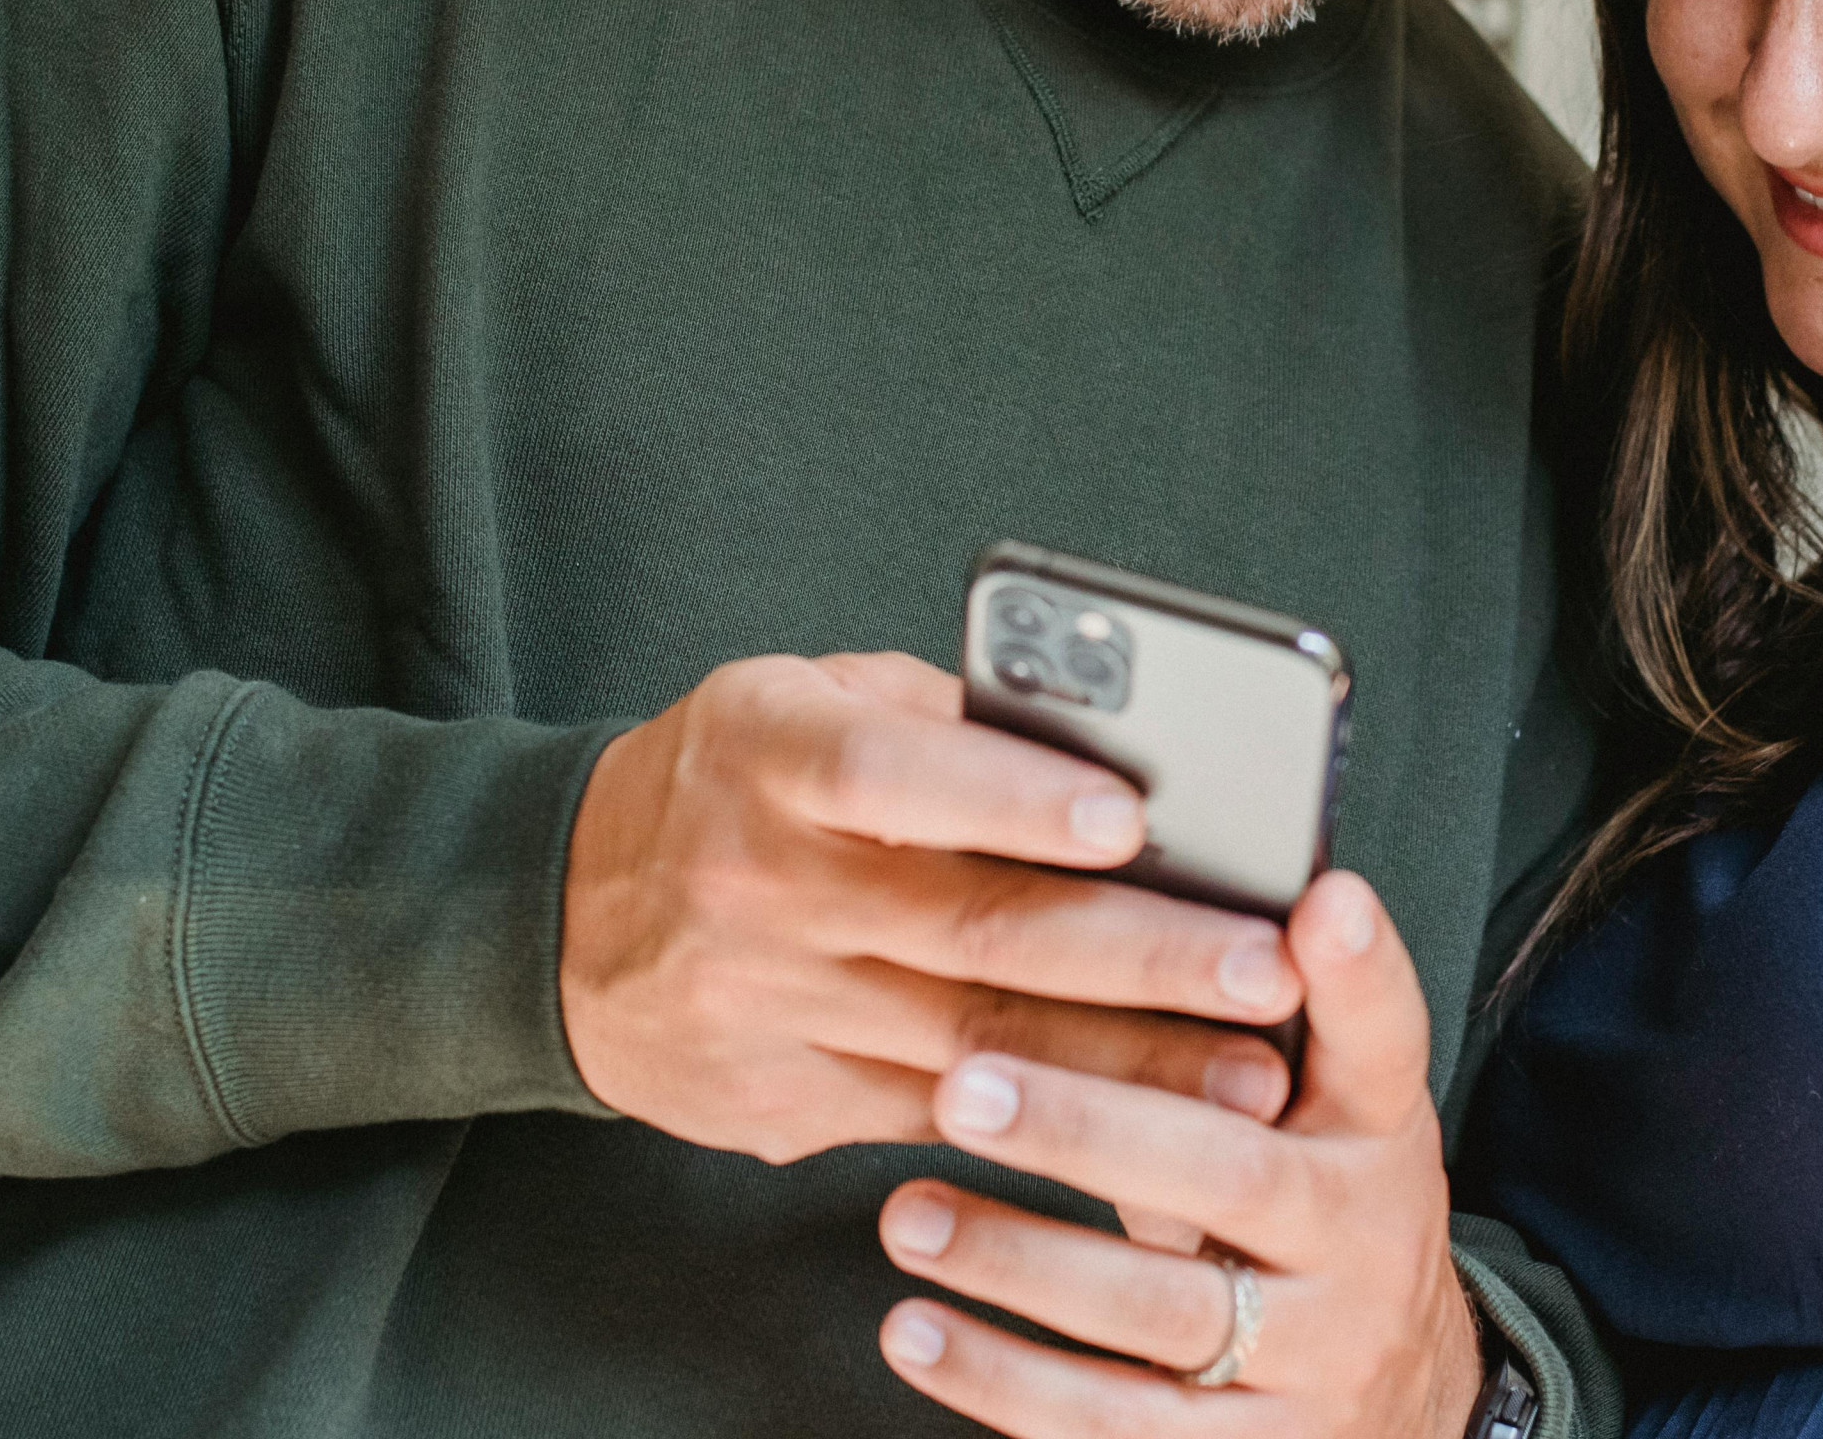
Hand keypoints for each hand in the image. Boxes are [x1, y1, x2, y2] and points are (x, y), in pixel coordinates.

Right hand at [557, 651, 1303, 1160]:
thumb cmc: (732, 780)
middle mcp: (760, 885)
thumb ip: (941, 715)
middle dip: (1133, 954)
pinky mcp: (782, 1103)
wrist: (561, 919)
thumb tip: (1113, 736)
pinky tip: (1154, 1126)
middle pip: (967, 926)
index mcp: (767, 755)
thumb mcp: (801, 697)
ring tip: (1250, 1065)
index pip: (893, 773)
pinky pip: (938, 1116)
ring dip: (1124, 1061)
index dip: (1012, 796)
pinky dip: (1053, 1120)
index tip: (1135, 816)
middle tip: (1261, 966)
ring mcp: (768, 1007)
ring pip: (972, 1043)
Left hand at [873, 869, 1484, 1438]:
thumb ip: (1308, 1003)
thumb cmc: (1328, 1203)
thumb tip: (1295, 885)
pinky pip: (1111, 1430)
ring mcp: (1307, 1369)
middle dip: (1091, 1130)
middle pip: (1230, 1180)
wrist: (1400, 1401)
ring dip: (1020, 1263)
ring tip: (906, 1211)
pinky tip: (916, 1332)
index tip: (1320, 899)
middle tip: (965, 1084)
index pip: (1381, 1041)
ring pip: (1157, 1317)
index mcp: (1380, 1136)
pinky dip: (1003, 1382)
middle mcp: (1360, 1250)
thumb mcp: (1344, 1107)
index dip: (1356, 974)